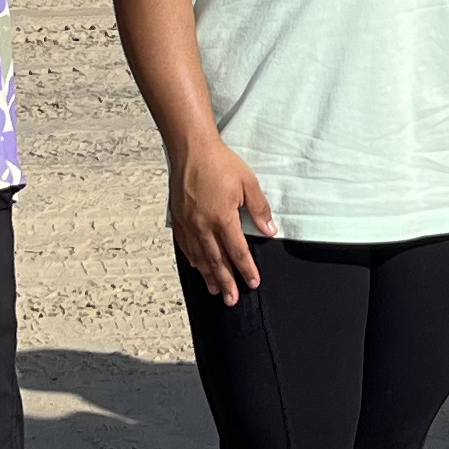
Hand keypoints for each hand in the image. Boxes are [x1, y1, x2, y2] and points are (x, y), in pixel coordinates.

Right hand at [168, 137, 277, 304]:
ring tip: (216, 291)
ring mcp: (188, 223)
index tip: (252, 283)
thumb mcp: (248, 183)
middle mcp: (203, 225)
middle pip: (216, 261)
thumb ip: (259, 209)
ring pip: (199, 257)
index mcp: (222, 217)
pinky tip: (197, 267)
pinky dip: (193, 259)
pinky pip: (186, 246)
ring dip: (208, 276)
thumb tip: (270, 231)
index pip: (237, 251)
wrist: (191, 149)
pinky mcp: (178, 218)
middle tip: (232, 299)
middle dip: (226, 282)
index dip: (246, 269)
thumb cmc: (219, 163)